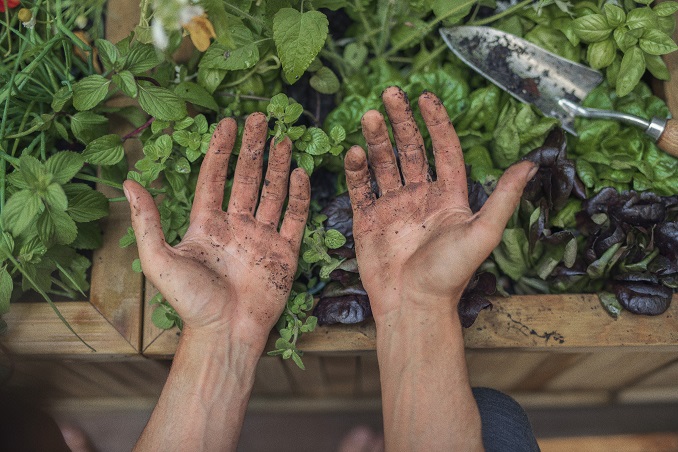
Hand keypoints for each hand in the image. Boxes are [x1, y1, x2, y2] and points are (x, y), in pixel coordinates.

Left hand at [123, 113, 309, 346]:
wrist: (226, 333)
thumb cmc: (191, 301)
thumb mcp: (159, 259)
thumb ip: (147, 220)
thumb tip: (128, 181)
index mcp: (207, 225)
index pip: (214, 179)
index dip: (220, 150)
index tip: (227, 123)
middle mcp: (236, 227)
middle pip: (246, 179)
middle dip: (253, 148)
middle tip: (260, 117)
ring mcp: (262, 238)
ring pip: (272, 193)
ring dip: (277, 165)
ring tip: (284, 138)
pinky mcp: (284, 253)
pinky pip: (294, 218)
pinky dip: (298, 196)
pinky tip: (300, 173)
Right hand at [345, 87, 536, 321]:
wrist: (412, 306)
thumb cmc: (449, 274)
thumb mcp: (482, 233)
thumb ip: (503, 198)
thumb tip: (532, 164)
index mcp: (448, 197)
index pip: (443, 150)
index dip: (436, 123)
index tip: (425, 97)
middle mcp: (420, 197)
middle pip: (410, 150)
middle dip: (401, 121)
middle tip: (390, 94)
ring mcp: (392, 208)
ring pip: (383, 164)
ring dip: (376, 140)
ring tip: (369, 116)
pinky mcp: (368, 221)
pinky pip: (361, 188)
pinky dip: (356, 170)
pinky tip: (354, 152)